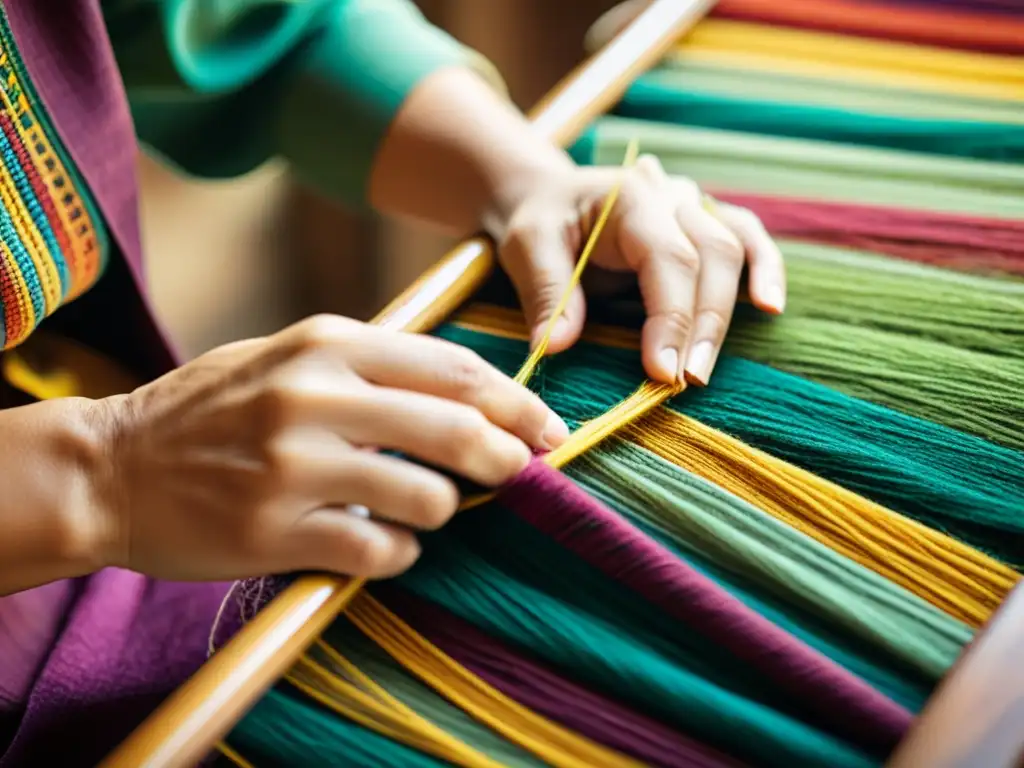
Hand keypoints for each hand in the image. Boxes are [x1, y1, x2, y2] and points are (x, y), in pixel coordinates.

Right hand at [90, 316, 567, 581]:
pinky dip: (399, 553)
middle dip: (508, 456)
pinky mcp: (275, 531)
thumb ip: (370, 364)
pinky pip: (380, 552)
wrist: (112, 466)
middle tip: (524, 472)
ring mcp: (293, 465)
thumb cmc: (211, 409)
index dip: (515, 400)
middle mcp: (313, 396)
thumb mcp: (286, 354)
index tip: (545, 426)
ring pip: (426, 498)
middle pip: (455, 428)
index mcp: (325, 342)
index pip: (452, 367)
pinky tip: (383, 545)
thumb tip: (468, 391)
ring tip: (422, 510)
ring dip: (443, 510)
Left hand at [493, 156, 785, 385]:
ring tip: (706, 368)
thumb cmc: (541, 221)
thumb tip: (557, 345)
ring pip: (734, 251)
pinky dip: (765, 270)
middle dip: (702, 325)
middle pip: (711, 256)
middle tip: (684, 381)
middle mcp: (671, 196)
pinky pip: (748, 240)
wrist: (550, 199)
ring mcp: (694, 206)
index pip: (667, 256)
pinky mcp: (704, 224)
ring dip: (727, 313)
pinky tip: (770, 307)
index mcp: (631, 196)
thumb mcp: (526, 246)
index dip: (671, 316)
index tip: (661, 371)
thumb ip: (546, 291)